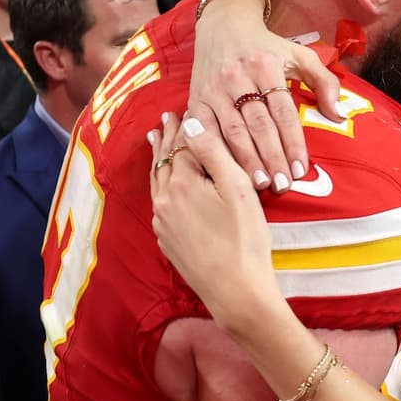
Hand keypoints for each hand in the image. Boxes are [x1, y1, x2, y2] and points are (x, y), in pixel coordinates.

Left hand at [148, 113, 277, 332]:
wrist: (236, 292)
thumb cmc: (245, 239)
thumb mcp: (237, 188)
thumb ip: (213, 152)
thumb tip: (191, 122)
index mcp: (182, 183)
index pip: (183, 145)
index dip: (185, 126)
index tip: (183, 108)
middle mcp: (164, 201)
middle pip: (165, 162)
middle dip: (167, 139)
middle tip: (167, 118)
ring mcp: (163, 223)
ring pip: (158, 182)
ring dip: (159, 160)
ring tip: (155, 142)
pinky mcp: (167, 242)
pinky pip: (160, 203)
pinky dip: (161, 185)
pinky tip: (164, 185)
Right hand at [187, 0, 341, 192]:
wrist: (222, 25)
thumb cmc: (266, 46)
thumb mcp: (299, 54)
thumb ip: (323, 82)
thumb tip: (338, 114)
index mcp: (266, 65)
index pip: (283, 111)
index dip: (292, 142)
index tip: (301, 169)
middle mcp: (238, 76)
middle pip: (258, 125)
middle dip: (271, 158)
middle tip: (283, 185)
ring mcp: (213, 89)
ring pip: (231, 131)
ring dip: (246, 161)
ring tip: (260, 185)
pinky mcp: (195, 98)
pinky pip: (204, 130)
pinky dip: (215, 152)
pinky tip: (226, 171)